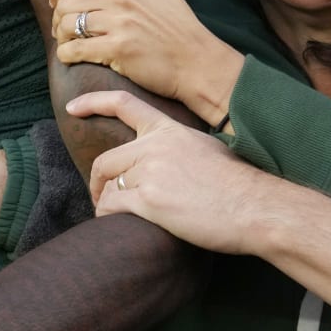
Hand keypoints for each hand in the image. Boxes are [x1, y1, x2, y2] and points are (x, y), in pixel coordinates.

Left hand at [47, 0, 241, 124]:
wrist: (197, 61)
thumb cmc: (180, 26)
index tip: (55, 3)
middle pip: (67, 3)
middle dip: (57, 18)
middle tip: (60, 30)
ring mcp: (119, 24)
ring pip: (67, 25)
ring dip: (60, 37)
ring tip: (66, 43)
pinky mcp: (118, 49)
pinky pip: (75, 49)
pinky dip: (66, 54)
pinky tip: (69, 57)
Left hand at [70, 88, 270, 253]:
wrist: (258, 208)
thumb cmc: (241, 186)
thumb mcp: (209, 150)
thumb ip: (180, 148)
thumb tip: (164, 160)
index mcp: (170, 130)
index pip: (124, 105)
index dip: (94, 103)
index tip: (72, 109)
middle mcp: (155, 146)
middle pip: (107, 160)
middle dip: (98, 182)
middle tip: (100, 198)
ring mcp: (151, 172)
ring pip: (110, 187)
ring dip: (106, 204)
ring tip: (113, 217)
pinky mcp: (150, 200)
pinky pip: (113, 207)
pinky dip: (108, 218)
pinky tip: (115, 227)